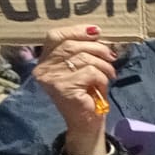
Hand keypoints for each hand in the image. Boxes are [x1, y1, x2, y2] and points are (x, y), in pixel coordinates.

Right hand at [36, 25, 116, 154]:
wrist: (86, 123)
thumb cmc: (86, 94)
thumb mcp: (82, 67)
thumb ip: (83, 51)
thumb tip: (96, 32)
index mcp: (45, 61)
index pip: (55, 36)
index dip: (76, 30)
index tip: (96, 32)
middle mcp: (43, 69)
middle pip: (71, 45)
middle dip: (97, 48)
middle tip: (111, 57)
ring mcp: (52, 79)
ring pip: (83, 58)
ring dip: (103, 65)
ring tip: (108, 75)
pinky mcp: (64, 88)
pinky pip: (90, 72)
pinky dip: (102, 78)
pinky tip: (101, 87)